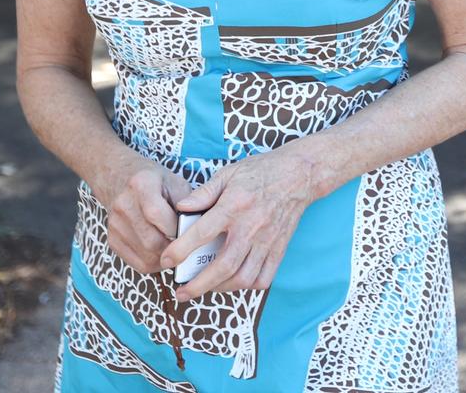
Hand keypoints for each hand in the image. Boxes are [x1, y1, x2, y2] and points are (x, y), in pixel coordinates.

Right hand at [102, 154, 192, 273]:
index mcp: (141, 184)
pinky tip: (162, 253)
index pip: (157, 215)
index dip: (176, 229)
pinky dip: (154, 263)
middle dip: (173, 249)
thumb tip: (199, 230)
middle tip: (186, 247)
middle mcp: (123, 204)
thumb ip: (188, 204)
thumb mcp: (175, 182)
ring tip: (176, 250)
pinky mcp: (112, 239)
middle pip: (151, 241)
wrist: (120, 178)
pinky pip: (136, 264)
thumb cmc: (154, 181)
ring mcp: (114, 224)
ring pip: (145, 256)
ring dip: (165, 259)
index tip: (189, 233)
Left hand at [160, 146, 314, 300]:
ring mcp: (267, 241)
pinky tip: (233, 282)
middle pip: (223, 265)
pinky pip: (263, 278)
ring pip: (243, 277)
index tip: (167, 261)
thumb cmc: (260, 172)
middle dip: (199, 284)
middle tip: (181, 292)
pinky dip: (246, 286)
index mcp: (234, 205)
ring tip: (204, 288)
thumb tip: (180, 208)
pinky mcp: (279, 250)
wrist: (298, 175)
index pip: (203, 233)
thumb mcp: (228, 173)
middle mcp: (251, 227)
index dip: (181, 249)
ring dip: (220, 288)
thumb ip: (203, 193)